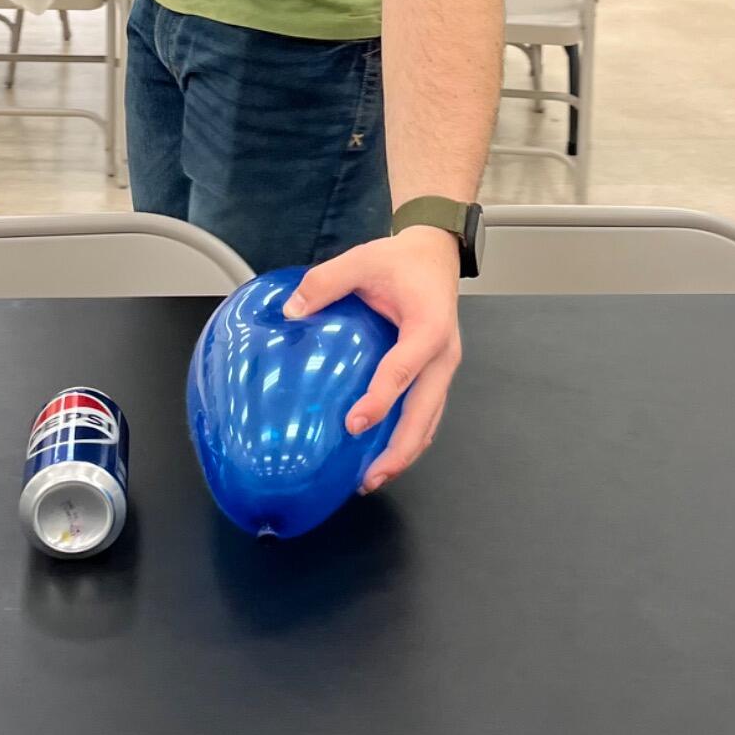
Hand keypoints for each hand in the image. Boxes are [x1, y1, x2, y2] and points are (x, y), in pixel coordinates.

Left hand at [284, 227, 461, 492]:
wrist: (435, 256)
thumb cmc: (402, 261)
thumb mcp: (362, 259)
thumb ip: (326, 282)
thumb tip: (291, 312)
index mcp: (428, 327)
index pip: (403, 370)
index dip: (380, 400)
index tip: (353, 424)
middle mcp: (443, 356)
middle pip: (426, 414)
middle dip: (399, 451)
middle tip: (369, 477)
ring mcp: (442, 369)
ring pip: (429, 422)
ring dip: (404, 453)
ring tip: (372, 478)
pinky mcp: (435, 376)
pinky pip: (425, 414)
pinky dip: (407, 439)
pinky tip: (380, 454)